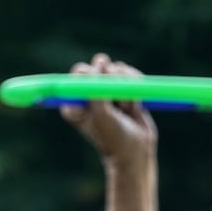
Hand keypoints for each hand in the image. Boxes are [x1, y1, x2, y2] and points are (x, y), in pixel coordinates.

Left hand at [60, 53, 156, 168]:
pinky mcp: (123, 88)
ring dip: (126, 89)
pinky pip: (130, 74)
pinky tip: (135, 104)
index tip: (105, 94)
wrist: (136, 151)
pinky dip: (136, 86)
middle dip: (113, 81)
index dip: (95, 77)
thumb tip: (101, 59)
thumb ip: (96, 86)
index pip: (80, 73)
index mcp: (75, 101)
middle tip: (117, 102)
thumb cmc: (114, 136)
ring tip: (125, 110)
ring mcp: (107, 91)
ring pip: (117, 70)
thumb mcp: (101, 113)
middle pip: (99, 66)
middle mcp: (88, 94)